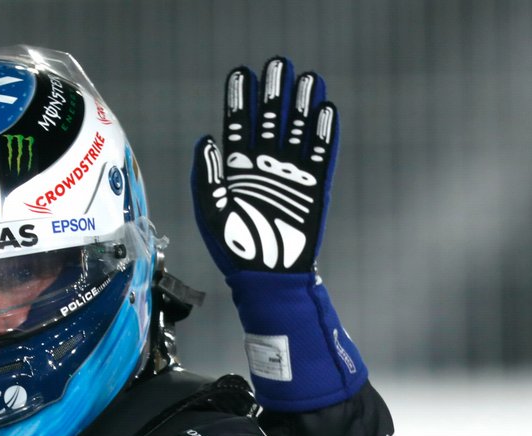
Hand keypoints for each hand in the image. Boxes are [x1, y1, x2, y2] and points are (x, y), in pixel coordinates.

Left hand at [192, 57, 337, 274]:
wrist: (268, 276)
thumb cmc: (234, 248)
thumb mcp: (210, 212)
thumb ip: (207, 175)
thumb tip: (205, 139)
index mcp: (236, 170)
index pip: (238, 126)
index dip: (240, 100)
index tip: (241, 73)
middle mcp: (264, 166)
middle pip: (271, 120)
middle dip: (274, 92)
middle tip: (278, 63)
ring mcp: (290, 175)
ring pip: (297, 131)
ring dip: (302, 104)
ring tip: (308, 78)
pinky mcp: (314, 187)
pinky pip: (321, 155)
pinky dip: (324, 133)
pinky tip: (326, 109)